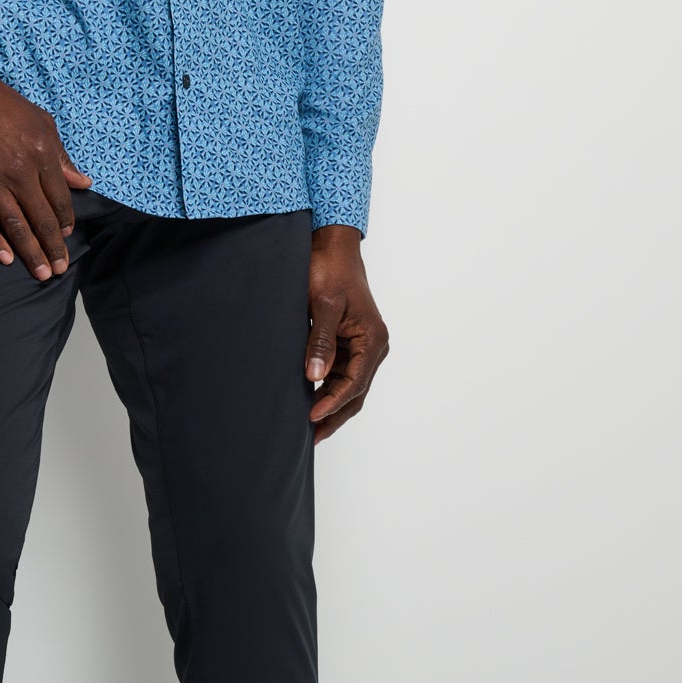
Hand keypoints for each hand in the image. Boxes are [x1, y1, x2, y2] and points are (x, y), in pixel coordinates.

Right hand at [0, 37, 94, 281]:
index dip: (64, 222)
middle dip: (53, 248)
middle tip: (59, 269)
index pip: (59, 199)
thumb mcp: (41, 122)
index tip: (66, 237)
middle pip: (41, 218)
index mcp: (41, 155)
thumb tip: (82, 181)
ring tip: (41, 273)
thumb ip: (61, 156)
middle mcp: (19, 172)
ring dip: (30, 252)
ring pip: (16, 225)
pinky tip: (5, 258)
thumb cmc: (1, 103)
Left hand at [304, 224, 389, 443]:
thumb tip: (314, 376)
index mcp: (373, 339)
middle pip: (355, 391)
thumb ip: (321, 341)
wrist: (331, 245)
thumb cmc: (330, 269)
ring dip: (330, 404)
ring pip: (347, 385)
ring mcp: (361, 345)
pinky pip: (339, 372)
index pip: (355, 383)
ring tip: (308, 426)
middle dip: (334, 414)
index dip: (333, 402)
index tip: (311, 416)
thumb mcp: (324, 304)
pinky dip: (326, 388)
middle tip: (311, 436)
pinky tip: (310, 399)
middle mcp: (372, 346)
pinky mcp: (347, 341)